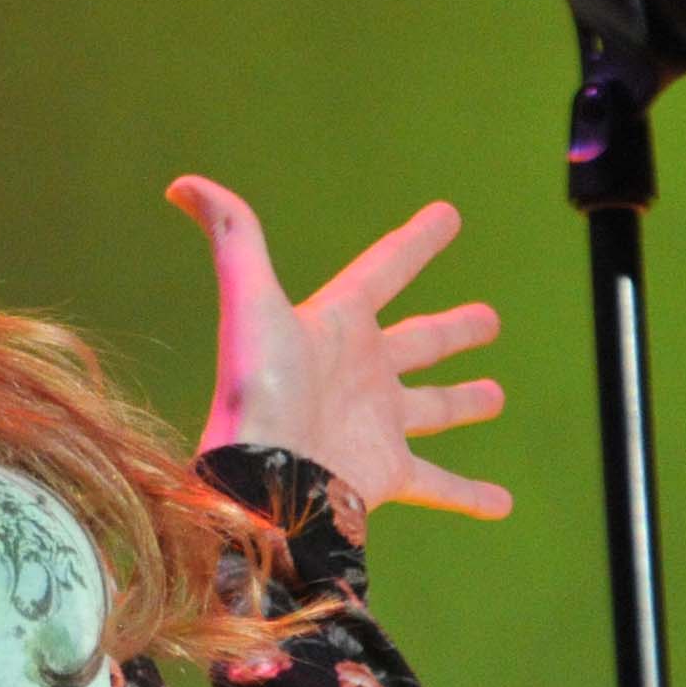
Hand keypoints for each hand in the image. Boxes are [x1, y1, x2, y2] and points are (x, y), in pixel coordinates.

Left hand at [163, 174, 510, 521]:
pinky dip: (471, 495)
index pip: (383, 271)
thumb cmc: (257, 388)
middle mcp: (358, 372)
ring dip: (465, 402)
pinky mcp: (385, 472)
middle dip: (453, 330)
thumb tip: (183, 184)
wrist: (261, 478)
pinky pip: (439, 484)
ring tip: (495, 395)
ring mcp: (375, 424)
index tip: (447, 216)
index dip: (415, 243)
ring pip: (434, 408)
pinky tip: (503, 503)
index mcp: (335, 325)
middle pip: (417, 342)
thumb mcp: (249, 300)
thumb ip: (233, 235)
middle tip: (489, 318)